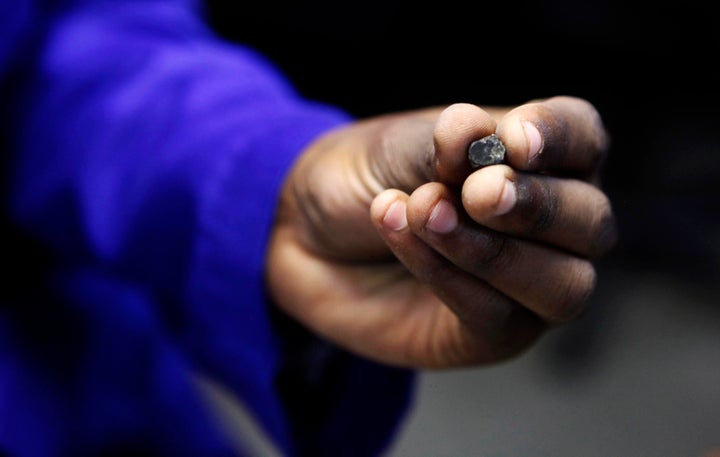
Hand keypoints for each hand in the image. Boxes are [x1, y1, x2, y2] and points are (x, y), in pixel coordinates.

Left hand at [266, 96, 616, 368]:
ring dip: (493, 251)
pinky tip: (399, 233)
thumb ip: (443, 142)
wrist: (306, 232)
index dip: (559, 138)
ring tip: (423, 212)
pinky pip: (496, 316)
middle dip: (534, 207)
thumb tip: (475, 134)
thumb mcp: (397, 146)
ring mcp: (527, 286)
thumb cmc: (366, 178)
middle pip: (590, 222)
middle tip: (476, 191)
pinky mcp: (491, 334)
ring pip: (563, 286)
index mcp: (539, 160)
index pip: (583, 140)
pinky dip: (448, 275)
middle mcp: (549, 227)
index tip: (512, 139)